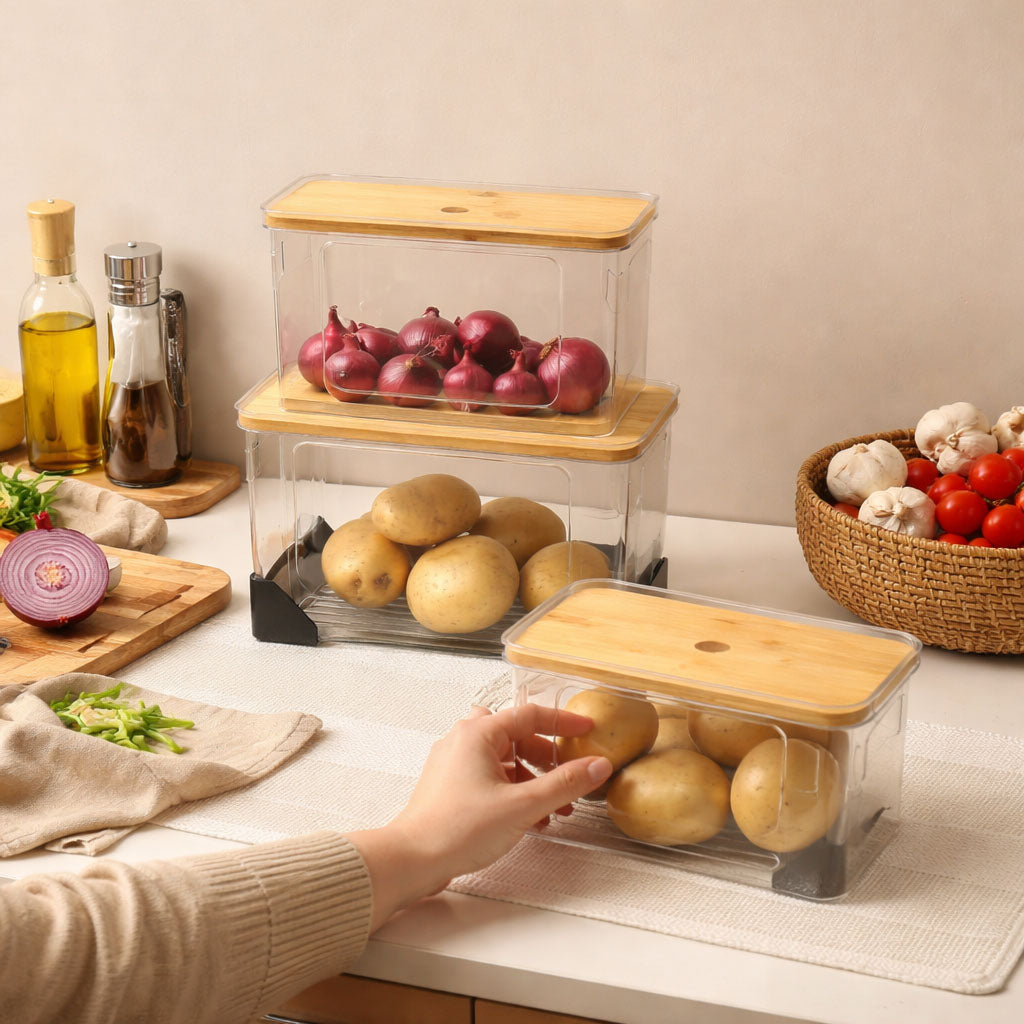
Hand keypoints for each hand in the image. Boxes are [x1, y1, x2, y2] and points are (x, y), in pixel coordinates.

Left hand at [347, 704, 611, 929]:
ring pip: (505, 760)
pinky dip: (513, 791)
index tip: (586, 730)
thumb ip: (563, 784)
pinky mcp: (451, 786)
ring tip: (553, 810)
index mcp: (479, 733)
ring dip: (532, 780)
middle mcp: (464, 740)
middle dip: (548, 761)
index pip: (530, 715)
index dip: (563, 722)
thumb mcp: (522, 805)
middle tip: (570, 779)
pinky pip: (491, 778)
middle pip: (518, 737)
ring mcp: (454, 763)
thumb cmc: (457, 829)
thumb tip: (596, 766)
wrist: (413, 859)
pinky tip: (529, 820)